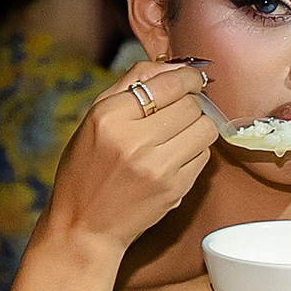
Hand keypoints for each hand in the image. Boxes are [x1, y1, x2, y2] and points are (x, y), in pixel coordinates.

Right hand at [41, 57, 222, 254]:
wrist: (86, 225)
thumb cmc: (87, 169)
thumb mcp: (94, 117)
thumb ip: (132, 83)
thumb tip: (176, 65)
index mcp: (109, 117)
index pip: (168, 83)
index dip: (187, 77)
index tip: (191, 79)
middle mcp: (134, 140)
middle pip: (191, 104)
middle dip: (190, 102)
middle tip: (178, 110)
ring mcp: (158, 168)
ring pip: (205, 128)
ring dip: (197, 126)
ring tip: (178, 133)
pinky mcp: (175, 189)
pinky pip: (204, 156)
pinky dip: (194, 152)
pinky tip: (174, 157)